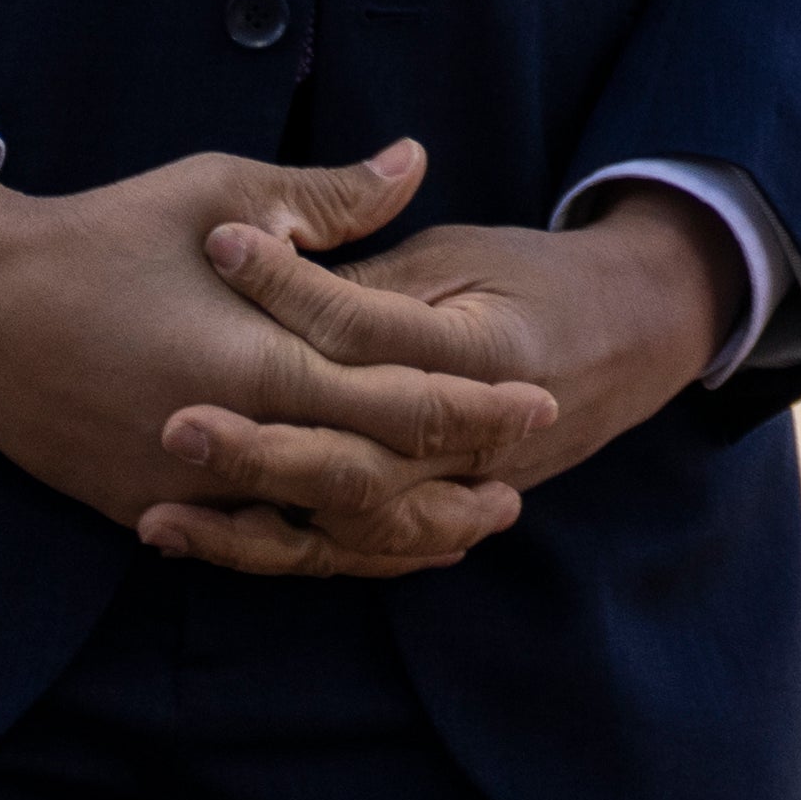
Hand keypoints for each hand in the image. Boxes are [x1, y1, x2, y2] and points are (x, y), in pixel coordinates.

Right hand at [0, 143, 555, 577]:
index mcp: (259, 359)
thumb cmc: (103, 234)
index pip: (395, 399)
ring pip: (307, 531)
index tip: (539, 407)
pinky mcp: (139, 507)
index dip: (473, 409)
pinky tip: (343, 545)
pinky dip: (305, 548)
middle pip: (366, 480)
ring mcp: (178, 486)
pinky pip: (241, 542)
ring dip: (387, 538)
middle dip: (448, 488)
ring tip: (454, 536)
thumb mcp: (220, 193)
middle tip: (517, 494)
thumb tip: (415, 161)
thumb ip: (327, 199)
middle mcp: (227, 438)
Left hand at [187, 185, 747, 557]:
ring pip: (346, 530)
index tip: (221, 244)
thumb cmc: (536, 278)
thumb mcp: (462, 254)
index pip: (369, 328)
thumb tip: (278, 279)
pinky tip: (201, 540)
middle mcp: (478, 438)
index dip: (290, 286)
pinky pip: (353, 556)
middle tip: (175, 425)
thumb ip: (376, 281)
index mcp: (486, 351)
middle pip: (354, 460)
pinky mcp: (440, 517)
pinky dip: (278, 556)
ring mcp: (461, 489)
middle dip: (260, 449)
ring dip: (251, 531)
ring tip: (162, 515)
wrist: (638, 331)